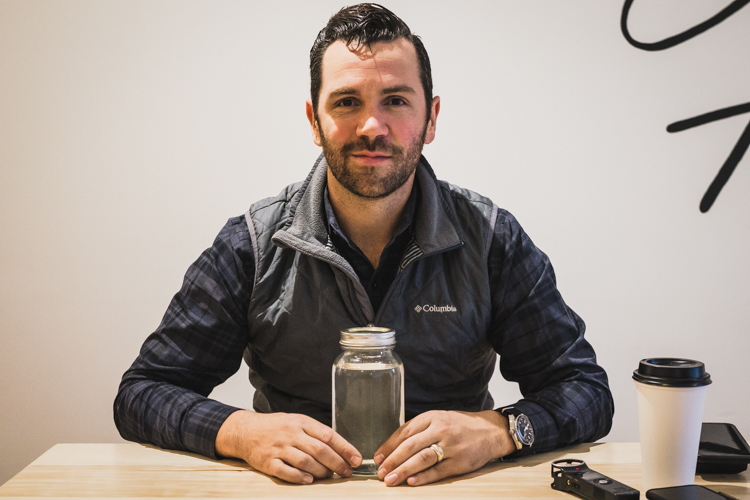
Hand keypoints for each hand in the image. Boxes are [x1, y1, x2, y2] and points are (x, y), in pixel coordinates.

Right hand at [215, 410, 361, 483]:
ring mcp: (279, 448)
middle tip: (346, 472)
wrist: (245, 431)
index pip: (328, 435)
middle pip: (319, 450)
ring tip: (329, 476)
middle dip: (337, 463)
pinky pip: (286, 471)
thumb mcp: (297, 421)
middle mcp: (291, 434)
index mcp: (301, 422)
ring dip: (321, 471)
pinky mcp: (268, 462)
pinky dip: (299, 477)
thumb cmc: (276, 427)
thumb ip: (315, 433)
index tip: (356, 459)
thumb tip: (339, 448)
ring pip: (305, 462)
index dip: (345, 448)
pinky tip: (309, 480)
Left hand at [373, 410, 515, 485]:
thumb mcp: (439, 419)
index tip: (378, 457)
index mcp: (432, 417)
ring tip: (391, 480)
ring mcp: (451, 446)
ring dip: (404, 470)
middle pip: (410, 446)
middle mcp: (440, 430)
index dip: (389, 446)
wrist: (490, 431)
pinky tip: (412, 481)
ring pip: (422, 459)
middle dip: (393, 460)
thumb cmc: (461, 426)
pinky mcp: (460, 462)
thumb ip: (419, 430)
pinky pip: (438, 471)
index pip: (405, 432)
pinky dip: (424, 477)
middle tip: (380, 472)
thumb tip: (394, 447)